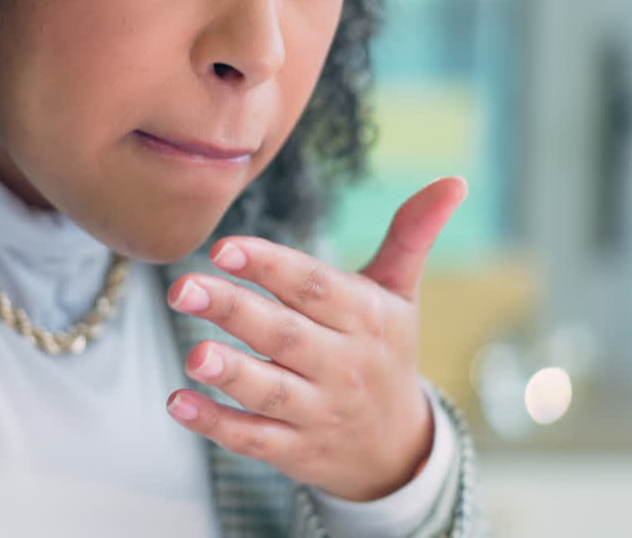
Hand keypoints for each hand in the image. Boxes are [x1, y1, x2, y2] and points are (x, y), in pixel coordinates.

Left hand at [164, 176, 467, 501]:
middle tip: (183, 287)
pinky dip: (216, 424)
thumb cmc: (383, 352)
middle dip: (233, 311)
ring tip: (191, 354)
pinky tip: (178, 403)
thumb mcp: (400, 296)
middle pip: (284, 336)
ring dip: (230, 374)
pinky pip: (254, 439)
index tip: (223, 248)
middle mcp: (343, 365)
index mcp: (365, 318)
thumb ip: (411, 235)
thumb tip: (453, 180)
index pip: (314, 287)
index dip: (270, 266)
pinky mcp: (296, 451)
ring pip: (270, 392)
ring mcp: (319, 412)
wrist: (397, 449)